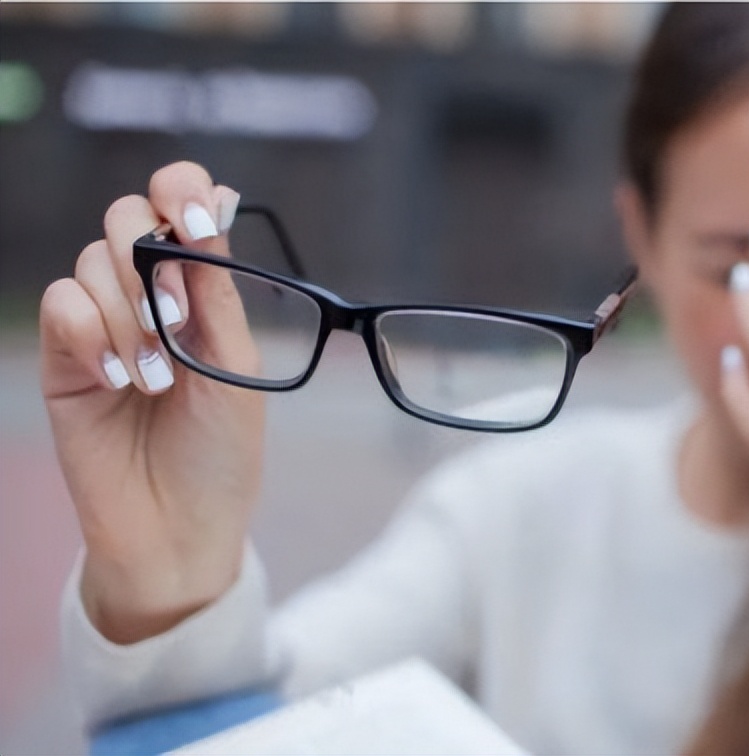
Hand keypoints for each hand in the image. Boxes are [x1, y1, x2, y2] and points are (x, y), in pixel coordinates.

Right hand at [40, 161, 263, 642]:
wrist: (178, 530)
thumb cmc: (221, 454)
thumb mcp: (235, 368)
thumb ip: (216, 294)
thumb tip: (213, 211)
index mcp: (202, 293)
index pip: (182, 209)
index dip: (183, 192)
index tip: (195, 221)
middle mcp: (150, 297)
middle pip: (126, 218)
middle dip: (150, 260)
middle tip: (174, 322)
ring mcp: (103, 325)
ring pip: (93, 262)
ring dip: (128, 314)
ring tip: (155, 380)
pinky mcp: (64, 357)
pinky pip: (62, 304)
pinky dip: (91, 334)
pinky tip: (118, 381)